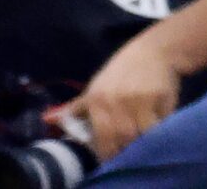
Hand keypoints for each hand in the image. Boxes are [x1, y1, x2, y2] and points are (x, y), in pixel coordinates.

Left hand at [61, 31, 181, 160]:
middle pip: (121, 139)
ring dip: (142, 141)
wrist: (152, 50)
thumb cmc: (120, 72)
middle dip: (126, 148)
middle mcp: (114, 100)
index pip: (101, 139)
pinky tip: (156, 124)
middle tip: (130, 149)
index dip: (108, 153)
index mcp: (95, 100)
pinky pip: (158, 124)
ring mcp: (136, 99)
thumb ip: (76, 108)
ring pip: (139, 135)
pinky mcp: (157, 96)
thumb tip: (48, 119)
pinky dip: (157, 129)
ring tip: (143, 138)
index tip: (113, 155)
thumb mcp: (95, 88)